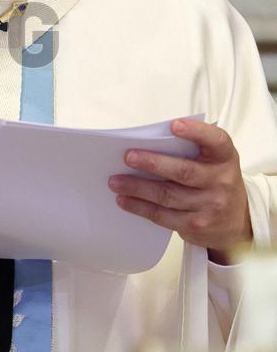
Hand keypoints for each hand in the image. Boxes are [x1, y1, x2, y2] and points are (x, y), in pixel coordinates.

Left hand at [108, 118, 251, 263]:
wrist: (236, 223)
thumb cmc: (215, 181)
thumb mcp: (215, 161)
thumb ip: (192, 149)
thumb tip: (149, 142)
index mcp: (225, 158)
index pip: (216, 141)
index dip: (197, 132)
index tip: (175, 125)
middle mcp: (221, 182)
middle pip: (184, 171)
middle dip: (153, 163)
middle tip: (128, 157)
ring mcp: (209, 206)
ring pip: (167, 195)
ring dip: (137, 187)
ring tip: (115, 181)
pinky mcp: (195, 226)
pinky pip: (162, 216)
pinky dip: (140, 207)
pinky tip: (124, 200)